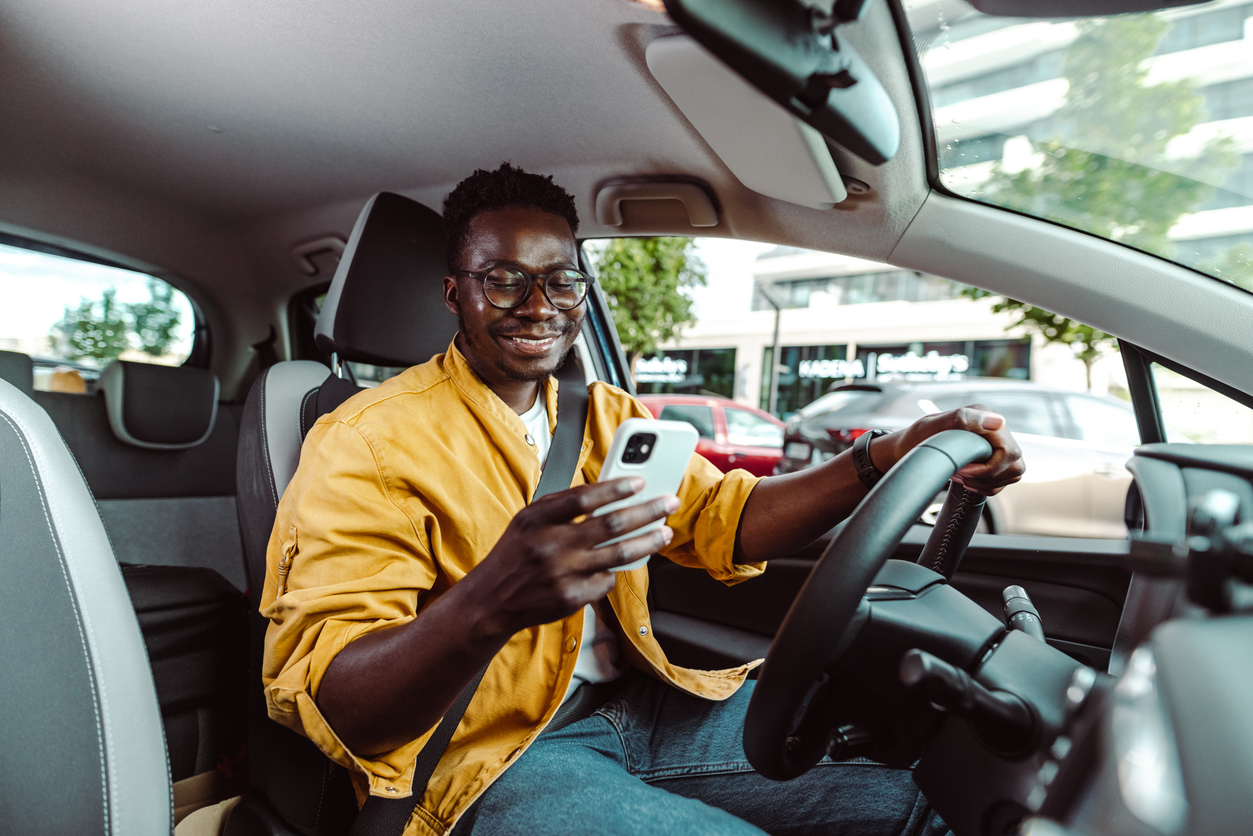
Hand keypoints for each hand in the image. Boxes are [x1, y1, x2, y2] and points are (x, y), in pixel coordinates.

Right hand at [474, 477, 676, 636]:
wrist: (490, 601)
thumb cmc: (515, 554)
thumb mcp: (527, 521)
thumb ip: (561, 506)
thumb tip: (606, 493)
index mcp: (536, 519)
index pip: (582, 498)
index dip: (614, 489)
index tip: (639, 482)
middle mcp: (549, 546)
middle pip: (609, 525)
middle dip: (646, 512)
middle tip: (668, 503)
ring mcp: (561, 575)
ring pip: (618, 555)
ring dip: (648, 542)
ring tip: (665, 533)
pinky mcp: (570, 599)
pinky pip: (606, 580)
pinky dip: (614, 570)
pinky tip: (618, 564)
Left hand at [871, 405, 1024, 495]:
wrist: (907, 450)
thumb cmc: (916, 438)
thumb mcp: (932, 427)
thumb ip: (963, 419)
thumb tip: (998, 421)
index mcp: (983, 415)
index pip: (1009, 451)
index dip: (988, 468)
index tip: (962, 471)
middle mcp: (994, 428)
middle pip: (1015, 464)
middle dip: (988, 477)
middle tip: (960, 475)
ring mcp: (996, 443)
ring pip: (1014, 473)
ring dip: (988, 482)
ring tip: (962, 477)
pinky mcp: (993, 458)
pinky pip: (1005, 479)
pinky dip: (988, 486)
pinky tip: (968, 482)